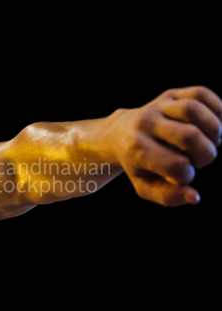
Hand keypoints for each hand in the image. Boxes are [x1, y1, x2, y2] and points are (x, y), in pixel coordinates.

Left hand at [110, 86, 221, 205]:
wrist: (119, 133)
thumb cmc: (138, 163)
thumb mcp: (145, 185)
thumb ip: (168, 196)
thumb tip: (194, 197)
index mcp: (137, 149)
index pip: (176, 164)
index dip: (188, 175)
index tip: (182, 176)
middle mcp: (145, 124)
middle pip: (189, 135)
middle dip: (206, 153)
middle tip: (201, 160)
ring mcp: (157, 106)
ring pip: (193, 109)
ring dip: (214, 130)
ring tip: (211, 141)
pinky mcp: (169, 94)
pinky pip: (200, 93)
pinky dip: (216, 109)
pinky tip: (213, 125)